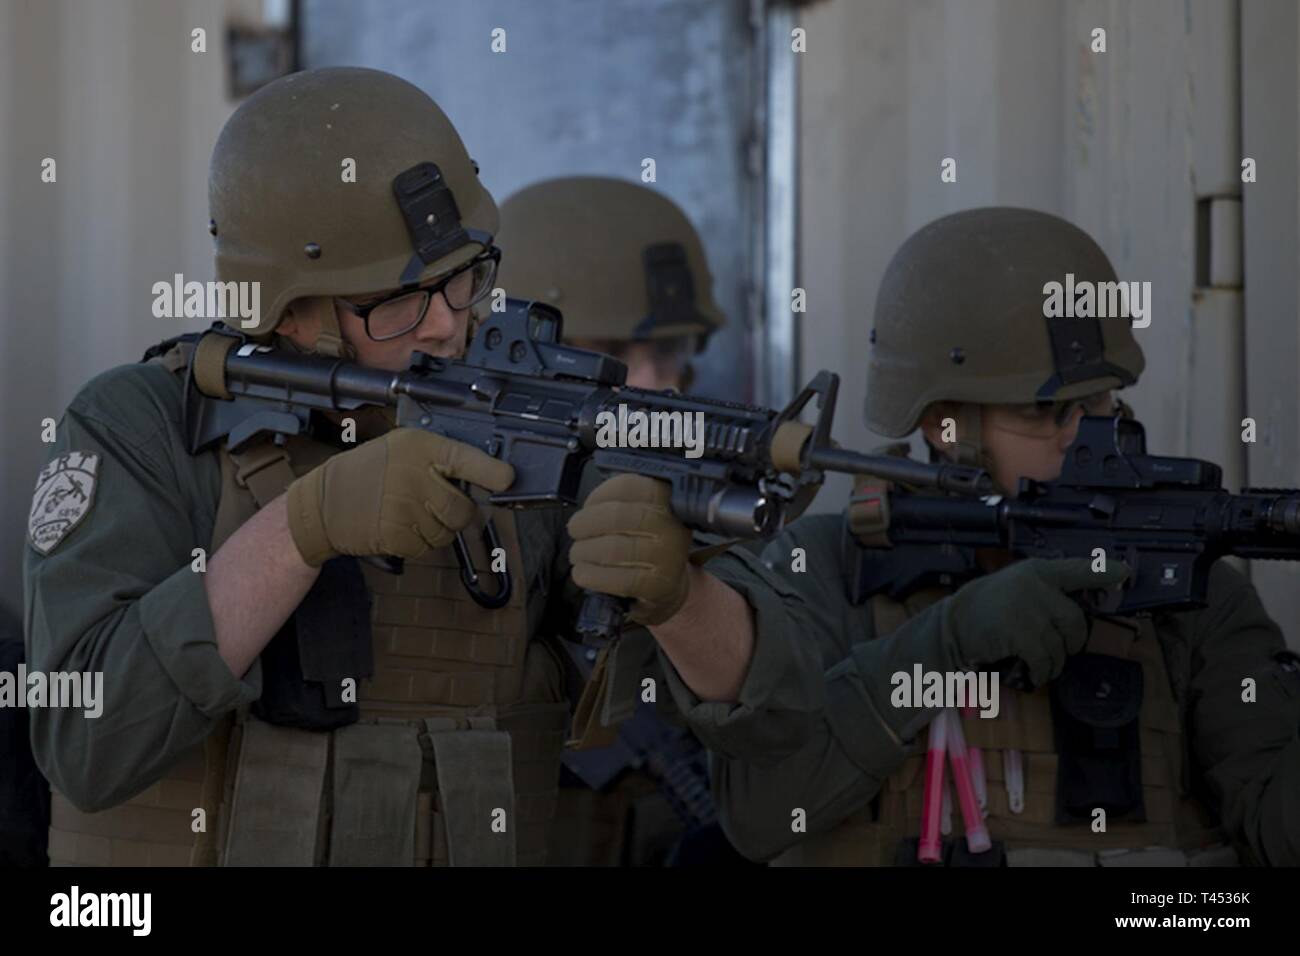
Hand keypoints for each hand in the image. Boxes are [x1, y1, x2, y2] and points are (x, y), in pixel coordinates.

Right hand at [285, 428, 513, 565]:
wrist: (324, 502)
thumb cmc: (368, 472)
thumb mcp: (402, 448)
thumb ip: (439, 458)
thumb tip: (486, 474)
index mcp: (419, 447)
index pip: (464, 458)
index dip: (490, 471)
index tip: (508, 478)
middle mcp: (414, 475)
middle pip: (462, 509)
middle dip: (457, 513)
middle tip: (437, 505)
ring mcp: (405, 507)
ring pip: (447, 533)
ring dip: (437, 530)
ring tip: (410, 513)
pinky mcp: (396, 535)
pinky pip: (426, 548)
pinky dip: (419, 544)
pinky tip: (400, 527)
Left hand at [567, 474, 691, 624]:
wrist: (668, 581)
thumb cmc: (645, 541)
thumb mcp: (641, 511)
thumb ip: (617, 501)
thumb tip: (586, 510)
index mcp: (666, 500)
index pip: (628, 487)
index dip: (598, 496)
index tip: (587, 507)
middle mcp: (671, 526)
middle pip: (616, 517)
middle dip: (585, 524)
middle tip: (575, 530)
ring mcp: (667, 557)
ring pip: (613, 549)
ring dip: (583, 551)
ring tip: (577, 554)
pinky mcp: (658, 585)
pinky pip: (617, 579)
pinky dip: (591, 575)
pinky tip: (583, 573)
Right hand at [944, 557, 1129, 686]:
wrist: (953, 626)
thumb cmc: (985, 609)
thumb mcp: (1015, 588)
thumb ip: (1043, 593)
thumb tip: (1074, 614)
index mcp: (1037, 571)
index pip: (1078, 569)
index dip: (1103, 572)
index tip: (1124, 572)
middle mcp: (1036, 585)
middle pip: (1076, 620)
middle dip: (1072, 642)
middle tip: (1061, 649)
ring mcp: (1029, 609)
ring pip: (1060, 645)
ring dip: (1053, 662)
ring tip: (1039, 665)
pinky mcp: (1021, 634)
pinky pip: (1045, 659)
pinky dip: (1042, 671)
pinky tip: (1034, 674)